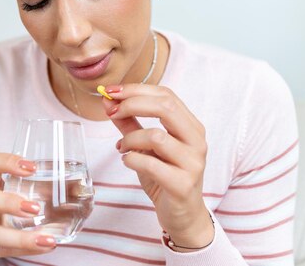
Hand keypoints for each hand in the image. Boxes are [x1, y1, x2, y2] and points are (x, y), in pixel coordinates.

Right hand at [0, 153, 56, 264]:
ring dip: (19, 237)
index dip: (7, 162)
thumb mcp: (11, 194)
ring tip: (47, 239)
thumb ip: (40, 189)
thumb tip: (82, 189)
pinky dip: (23, 250)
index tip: (32, 167)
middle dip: (7, 202)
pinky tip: (43, 247)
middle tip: (36, 208)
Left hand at [101, 84, 213, 249]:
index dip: (136, 89)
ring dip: (130, 138)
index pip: (166, 95)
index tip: (111, 92)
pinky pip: (150, 163)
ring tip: (122, 147)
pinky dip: (132, 159)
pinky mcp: (182, 184)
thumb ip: (129, 123)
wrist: (182, 215)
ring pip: (156, 136)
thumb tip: (108, 101)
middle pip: (165, 107)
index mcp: (191, 126)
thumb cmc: (165, 175)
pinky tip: (128, 161)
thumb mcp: (145, 146)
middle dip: (132, 104)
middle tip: (111, 111)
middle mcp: (196, 141)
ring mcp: (193, 163)